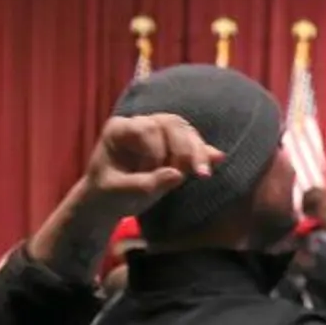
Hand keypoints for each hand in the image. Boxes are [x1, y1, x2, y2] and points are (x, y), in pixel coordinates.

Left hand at [80, 114, 223, 218]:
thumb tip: (177, 174)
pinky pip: (192, 142)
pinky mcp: (172, 145)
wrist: (109, 201)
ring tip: (203, 174)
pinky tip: (217, 159)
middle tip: (189, 175)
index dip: (155, 151)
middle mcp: (139, 124)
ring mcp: (158, 132)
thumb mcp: (118, 192)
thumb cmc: (107, 194)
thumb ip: (144, 184)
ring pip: (185, 130)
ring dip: (197, 151)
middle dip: (184, 148)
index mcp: (119, 130)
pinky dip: (204, 152)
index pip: (146, 128)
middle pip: (170, 123)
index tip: (148, 175)